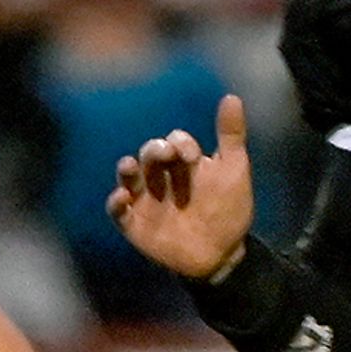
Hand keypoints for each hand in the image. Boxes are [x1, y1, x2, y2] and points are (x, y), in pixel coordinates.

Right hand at [110, 93, 258, 284]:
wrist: (223, 254)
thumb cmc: (229, 211)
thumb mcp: (234, 171)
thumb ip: (231, 136)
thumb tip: (231, 97)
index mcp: (184, 163)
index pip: (176, 142)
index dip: (181, 143)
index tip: (192, 156)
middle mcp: (161, 177)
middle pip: (150, 154)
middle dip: (155, 151)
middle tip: (165, 153)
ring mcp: (146, 200)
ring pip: (129, 177)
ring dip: (127, 170)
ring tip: (129, 166)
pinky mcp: (135, 224)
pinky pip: (118, 211)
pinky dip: (116, 203)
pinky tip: (123, 197)